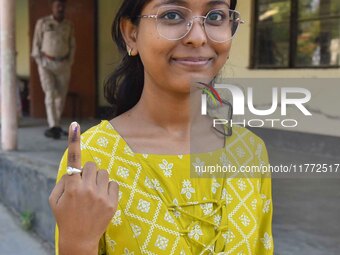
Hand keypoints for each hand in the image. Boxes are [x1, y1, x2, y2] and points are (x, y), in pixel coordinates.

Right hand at [49, 122, 118, 253]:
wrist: (80, 238)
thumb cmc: (65, 216)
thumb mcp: (55, 200)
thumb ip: (63, 181)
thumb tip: (74, 168)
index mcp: (71, 187)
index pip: (73, 160)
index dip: (74, 141)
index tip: (74, 124)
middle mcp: (87, 189)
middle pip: (93, 165)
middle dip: (88, 172)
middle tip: (84, 185)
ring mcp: (101, 196)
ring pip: (104, 173)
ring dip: (99, 179)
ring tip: (94, 193)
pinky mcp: (112, 202)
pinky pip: (114, 183)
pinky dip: (108, 188)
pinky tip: (102, 198)